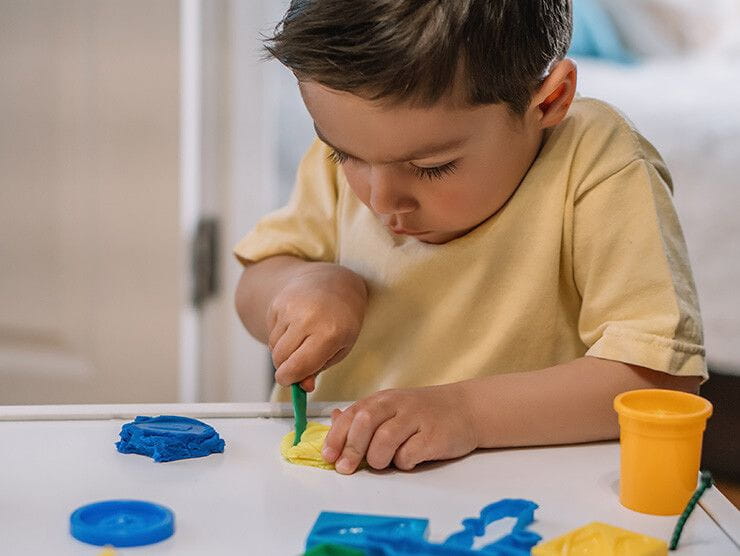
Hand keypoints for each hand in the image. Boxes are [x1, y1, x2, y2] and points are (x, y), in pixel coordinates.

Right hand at [268, 263, 366, 390]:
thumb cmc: (341, 319)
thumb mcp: (341, 347)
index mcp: (330, 333)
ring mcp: (291, 308)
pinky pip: (271, 331)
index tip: (289, 382)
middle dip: (285, 367)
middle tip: (297, 364)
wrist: (333, 282)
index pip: (298, 367)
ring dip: (283, 351)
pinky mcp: (278, 302)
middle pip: (281, 359)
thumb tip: (302, 386)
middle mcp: (309, 318)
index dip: (290, 380)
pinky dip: (280, 336)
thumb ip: (320, 369)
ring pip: (274, 347)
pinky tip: (295, 326)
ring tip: (301, 340)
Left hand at [322, 383, 478, 473]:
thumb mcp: (392, 407)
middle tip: (346, 468)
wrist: (466, 408)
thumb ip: (364, 415)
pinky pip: (409, 454)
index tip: (329, 457)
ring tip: (384, 462)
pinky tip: (409, 459)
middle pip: (365, 423)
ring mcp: (416, 419)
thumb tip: (335, 418)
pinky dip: (403, 462)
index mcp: (383, 400)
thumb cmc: (423, 412)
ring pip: (384, 441)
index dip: (337, 437)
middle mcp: (398, 405)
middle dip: (351, 449)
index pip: (352, 415)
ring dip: (378, 458)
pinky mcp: (434, 436)